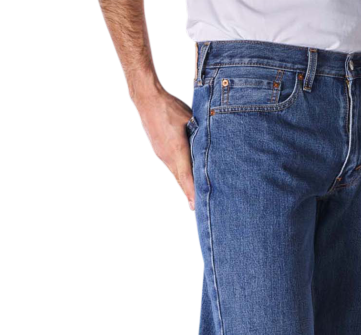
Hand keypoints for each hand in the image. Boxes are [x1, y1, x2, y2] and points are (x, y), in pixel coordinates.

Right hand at [133, 86, 194, 210]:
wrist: (146, 98)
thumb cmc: (170, 106)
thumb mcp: (191, 118)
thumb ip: (202, 134)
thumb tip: (214, 144)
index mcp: (177, 149)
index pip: (187, 177)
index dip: (192, 192)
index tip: (197, 207)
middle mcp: (167, 157)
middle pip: (181, 181)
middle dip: (190, 196)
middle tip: (199, 211)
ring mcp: (161, 155)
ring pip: (176, 175)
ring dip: (185, 187)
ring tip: (194, 200)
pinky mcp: (159, 152)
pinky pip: (172, 168)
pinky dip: (180, 177)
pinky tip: (186, 181)